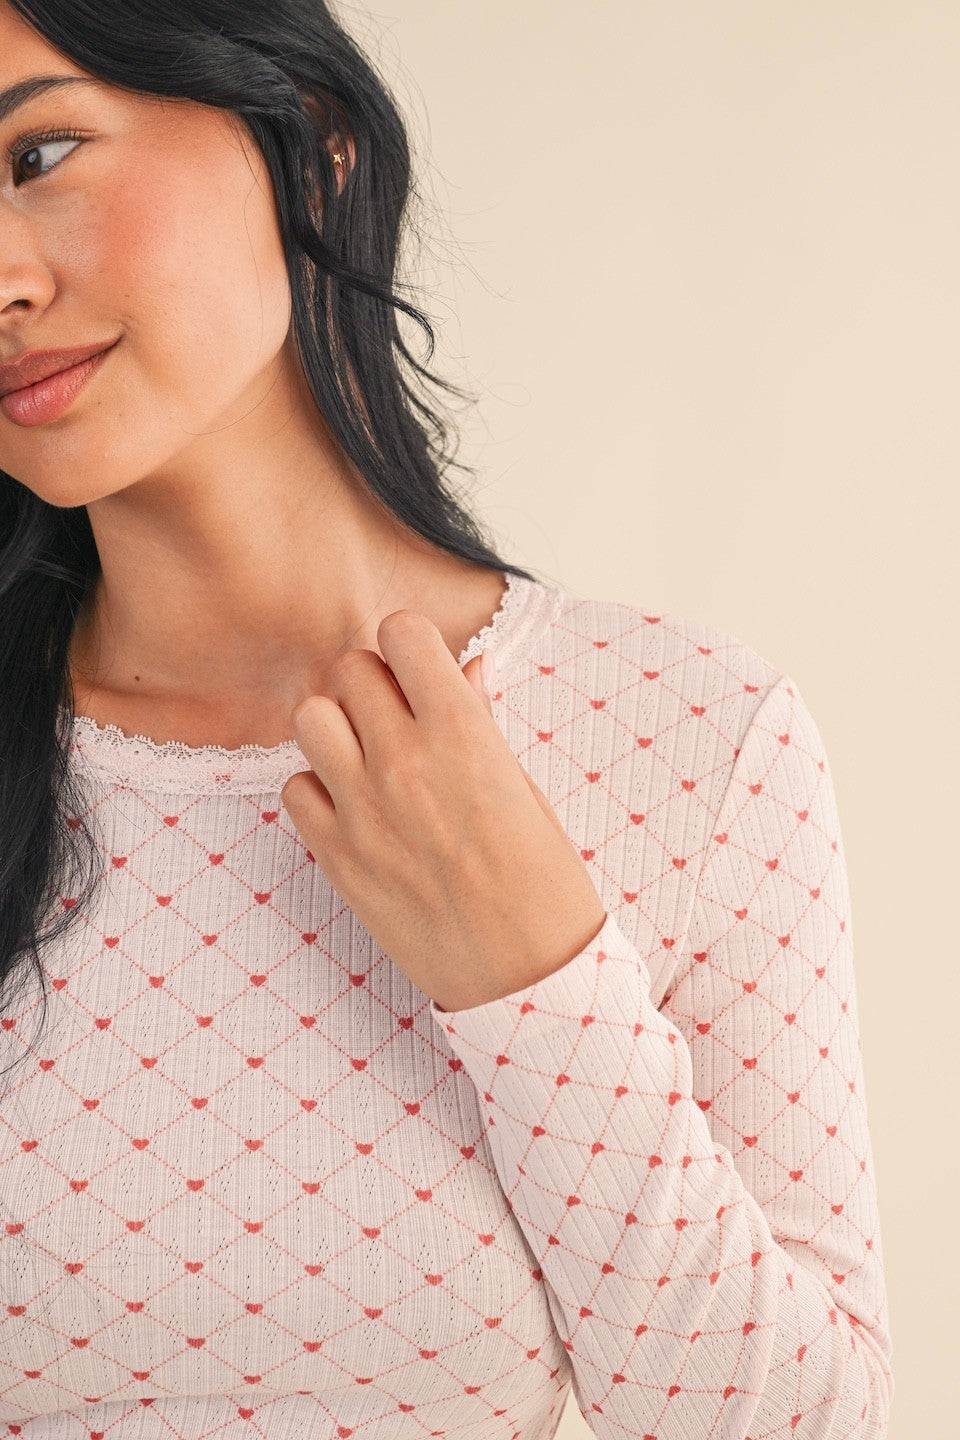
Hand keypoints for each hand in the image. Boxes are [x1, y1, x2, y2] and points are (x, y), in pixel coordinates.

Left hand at [279, 609, 607, 1011]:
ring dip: (337, 727)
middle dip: (374, 682)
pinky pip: (294, 789)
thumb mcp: (526, 790)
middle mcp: (405, 762)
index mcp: (464, 735)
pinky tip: (354, 808)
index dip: (411, 645)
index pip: (402, 633)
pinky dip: (317, 790)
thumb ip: (482, 722)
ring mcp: (363, 810)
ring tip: (368, 756)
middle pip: (350, 668)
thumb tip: (467, 667)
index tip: (423, 670)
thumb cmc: (544, 884)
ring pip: (310, 717)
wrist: (526, 979)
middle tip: (398, 716)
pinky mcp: (336, 857)